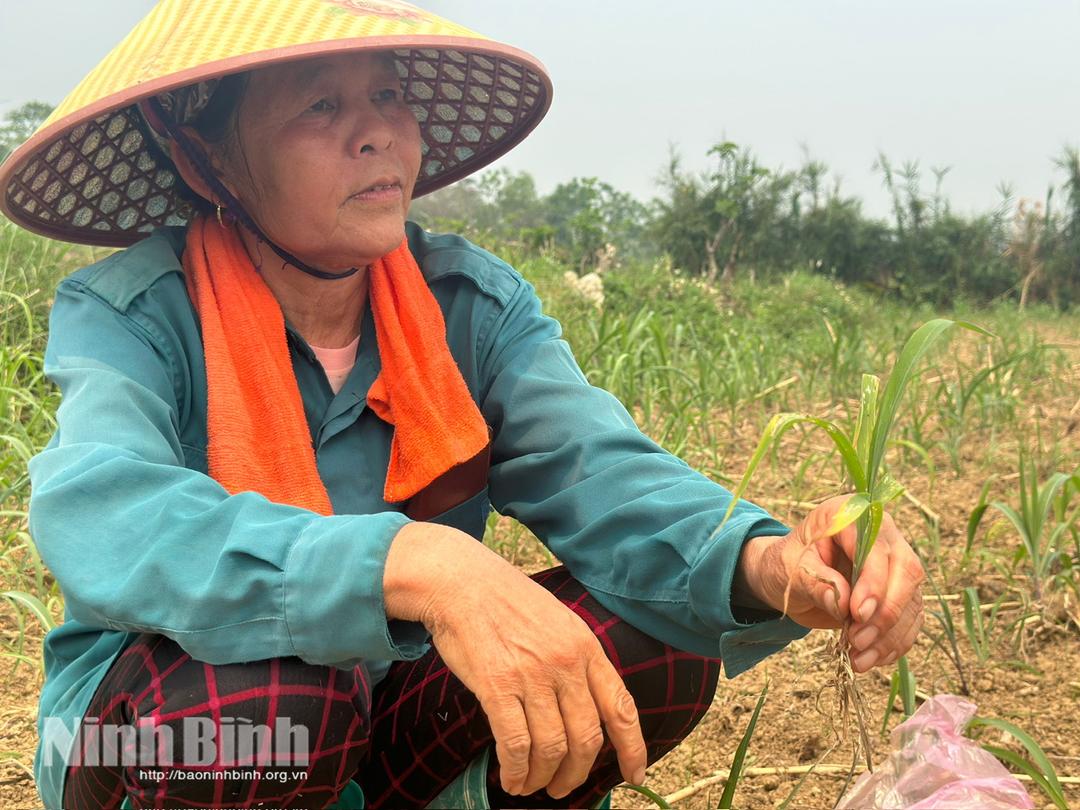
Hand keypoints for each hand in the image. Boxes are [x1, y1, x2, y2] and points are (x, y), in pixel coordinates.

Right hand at [398, 527, 647, 798]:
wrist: (462, 582)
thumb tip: (587, 710)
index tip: (633, 776)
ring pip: (552, 748)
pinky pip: (515, 744)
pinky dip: (515, 770)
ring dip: (543, 778)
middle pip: (587, 738)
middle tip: (562, 787)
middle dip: (576, 774)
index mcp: (586, 648)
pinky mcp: (498, 686)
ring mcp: (532, 675)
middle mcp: (566, 663)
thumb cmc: (507, 604)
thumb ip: (577, 662)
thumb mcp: (559, 623)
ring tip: (531, 785)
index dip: (632, 749)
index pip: (621, 708)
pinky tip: (511, 778)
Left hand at [734, 495, 924, 672]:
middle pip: (907, 572)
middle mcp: (882, 534)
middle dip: (886, 613)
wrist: (788, 576)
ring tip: (859, 659)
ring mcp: (896, 563)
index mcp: (851, 514)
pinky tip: (870, 660)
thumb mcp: (790, 569)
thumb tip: (842, 604)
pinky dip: (894, 643)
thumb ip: (815, 582)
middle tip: (857, 640)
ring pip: (912, 600)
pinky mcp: (900, 592)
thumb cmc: (787, 564)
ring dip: (890, 636)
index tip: (858, 614)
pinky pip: (910, 619)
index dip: (873, 582)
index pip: (876, 547)